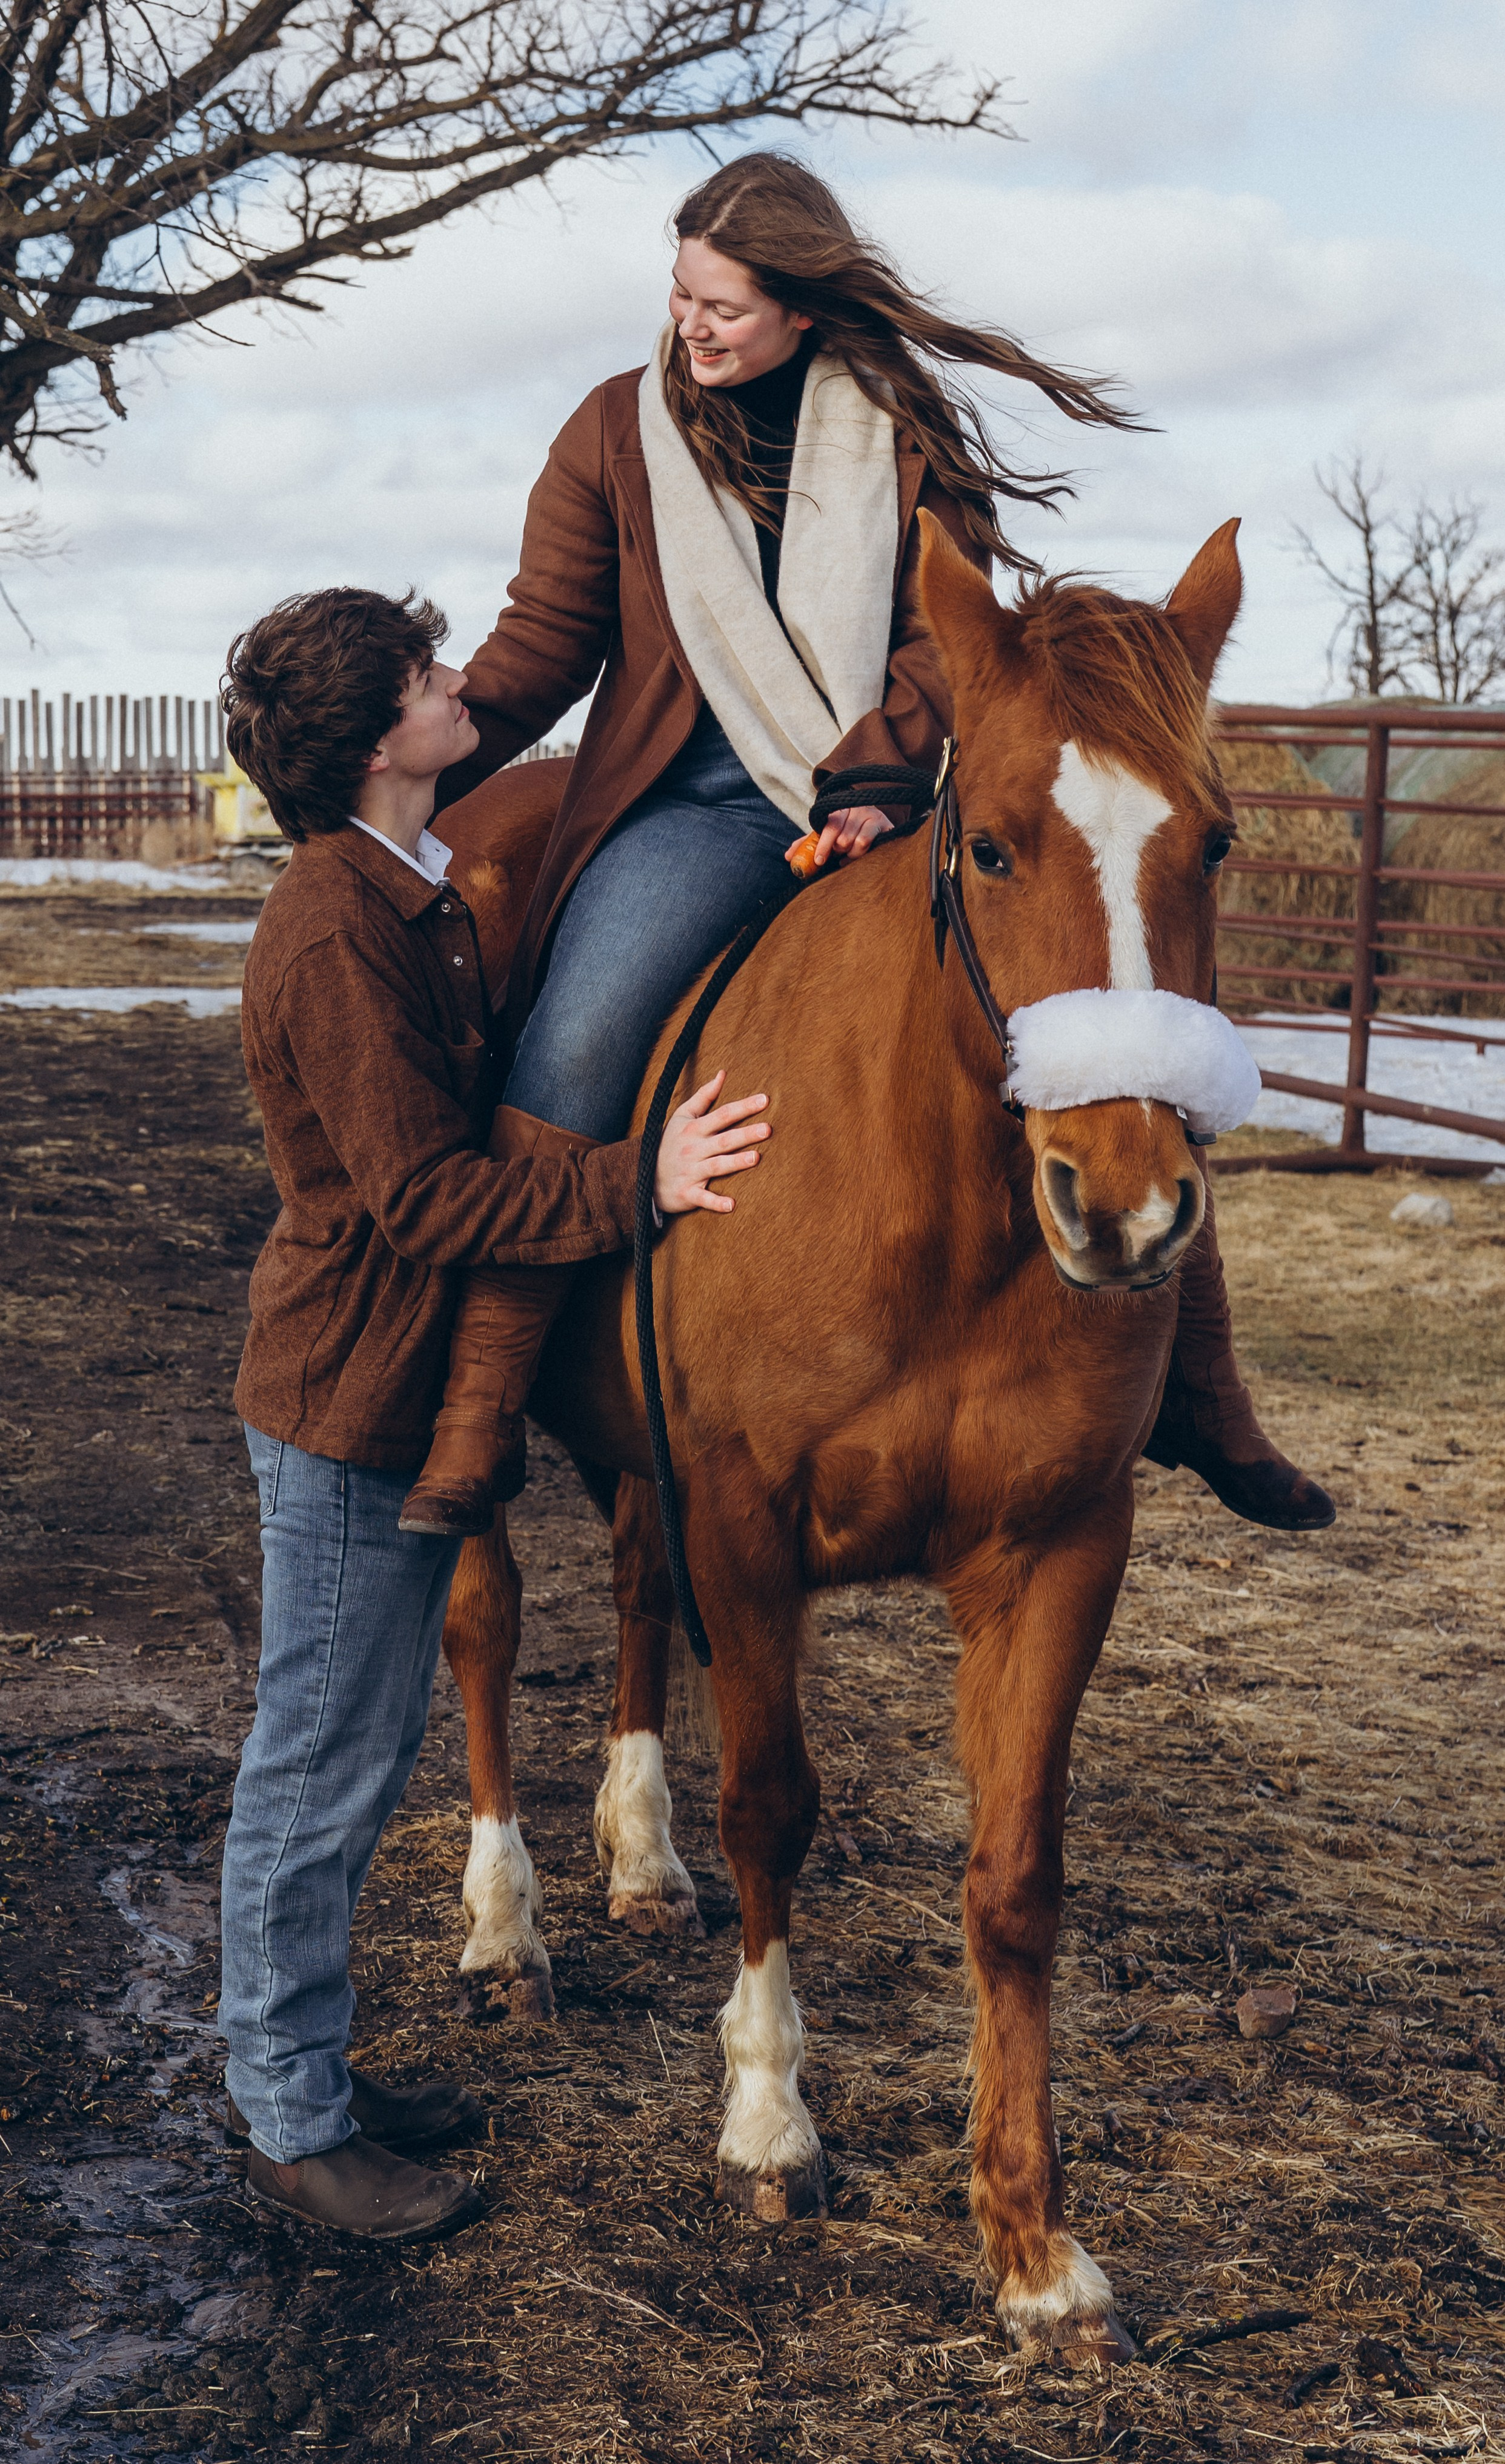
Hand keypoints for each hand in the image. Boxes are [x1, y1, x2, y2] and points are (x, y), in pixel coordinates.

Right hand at [654, 1071, 769, 1215]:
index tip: (765, 1100)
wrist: (644, 1175)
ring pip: (717, 1166)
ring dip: (735, 1163)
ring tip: (756, 1158)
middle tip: (768, 1129)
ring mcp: (691, 1172)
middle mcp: (694, 1149)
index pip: (723, 1114)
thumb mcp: (682, 1116)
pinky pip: (703, 1199)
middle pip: (724, 1140)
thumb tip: (723, 1074)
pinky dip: (716, 1202)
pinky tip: (732, 1205)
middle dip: (745, 1134)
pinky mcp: (688, 1193)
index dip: (744, 1107)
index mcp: (695, 1129)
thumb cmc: (669, 1143)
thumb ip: (704, 1096)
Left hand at [807, 804, 892, 868]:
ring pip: (854, 842)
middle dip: (838, 850)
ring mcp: (871, 815)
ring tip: (848, 854)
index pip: (829, 826)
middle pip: (841, 837)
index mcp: (838, 809)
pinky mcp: (884, 824)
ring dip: (850, 854)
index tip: (819, 860)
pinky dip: (859, 854)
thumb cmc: (846, 832)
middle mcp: (855, 808)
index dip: (823, 845)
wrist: (876, 826)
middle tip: (838, 853)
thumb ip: (807, 843)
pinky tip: (856, 856)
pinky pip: (867, 842)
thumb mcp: (826, 835)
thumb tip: (787, 857)